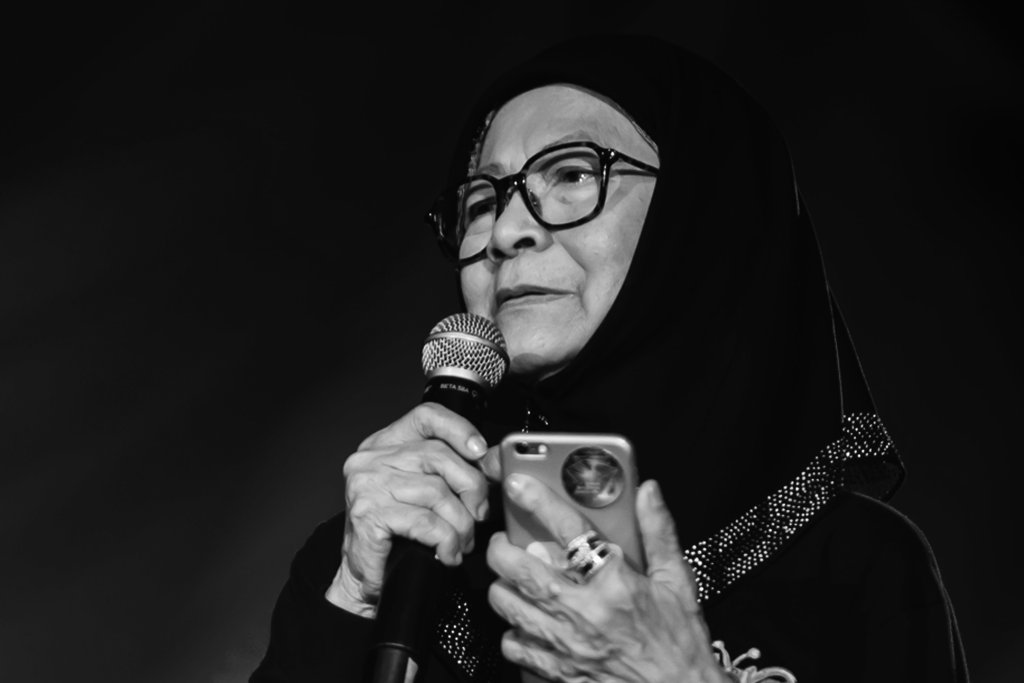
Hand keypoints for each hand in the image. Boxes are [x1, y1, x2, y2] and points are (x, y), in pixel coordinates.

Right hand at [325, 403, 494, 616]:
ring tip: (462, 541)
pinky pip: (426, 523)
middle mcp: (372, 459)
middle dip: (470, 486)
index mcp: (385, 445)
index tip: (479, 450)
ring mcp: (368, 485)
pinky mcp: (369, 515)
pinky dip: (446, 541)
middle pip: (438, 455)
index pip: (425, 417)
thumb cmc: (395, 533)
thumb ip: (444, 470)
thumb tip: (487, 464)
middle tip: (479, 514)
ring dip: (461, 523)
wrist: (362, 575)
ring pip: (437, 492)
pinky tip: (447, 554)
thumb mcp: (419, 490)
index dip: (458, 428)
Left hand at [486, 476, 728, 682]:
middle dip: (502, 547)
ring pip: (508, 605)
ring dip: (502, 585)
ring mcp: (567, 644)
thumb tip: (647, 492)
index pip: (568, 529)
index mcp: (615, 583)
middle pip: (520, 569)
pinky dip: (512, 630)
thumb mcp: (677, 581)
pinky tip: (525, 621)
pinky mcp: (558, 671)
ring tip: (511, 577)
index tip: (519, 483)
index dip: (538, 500)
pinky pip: (514, 646)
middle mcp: (584, 612)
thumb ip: (658, 532)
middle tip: (505, 539)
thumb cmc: (679, 643)